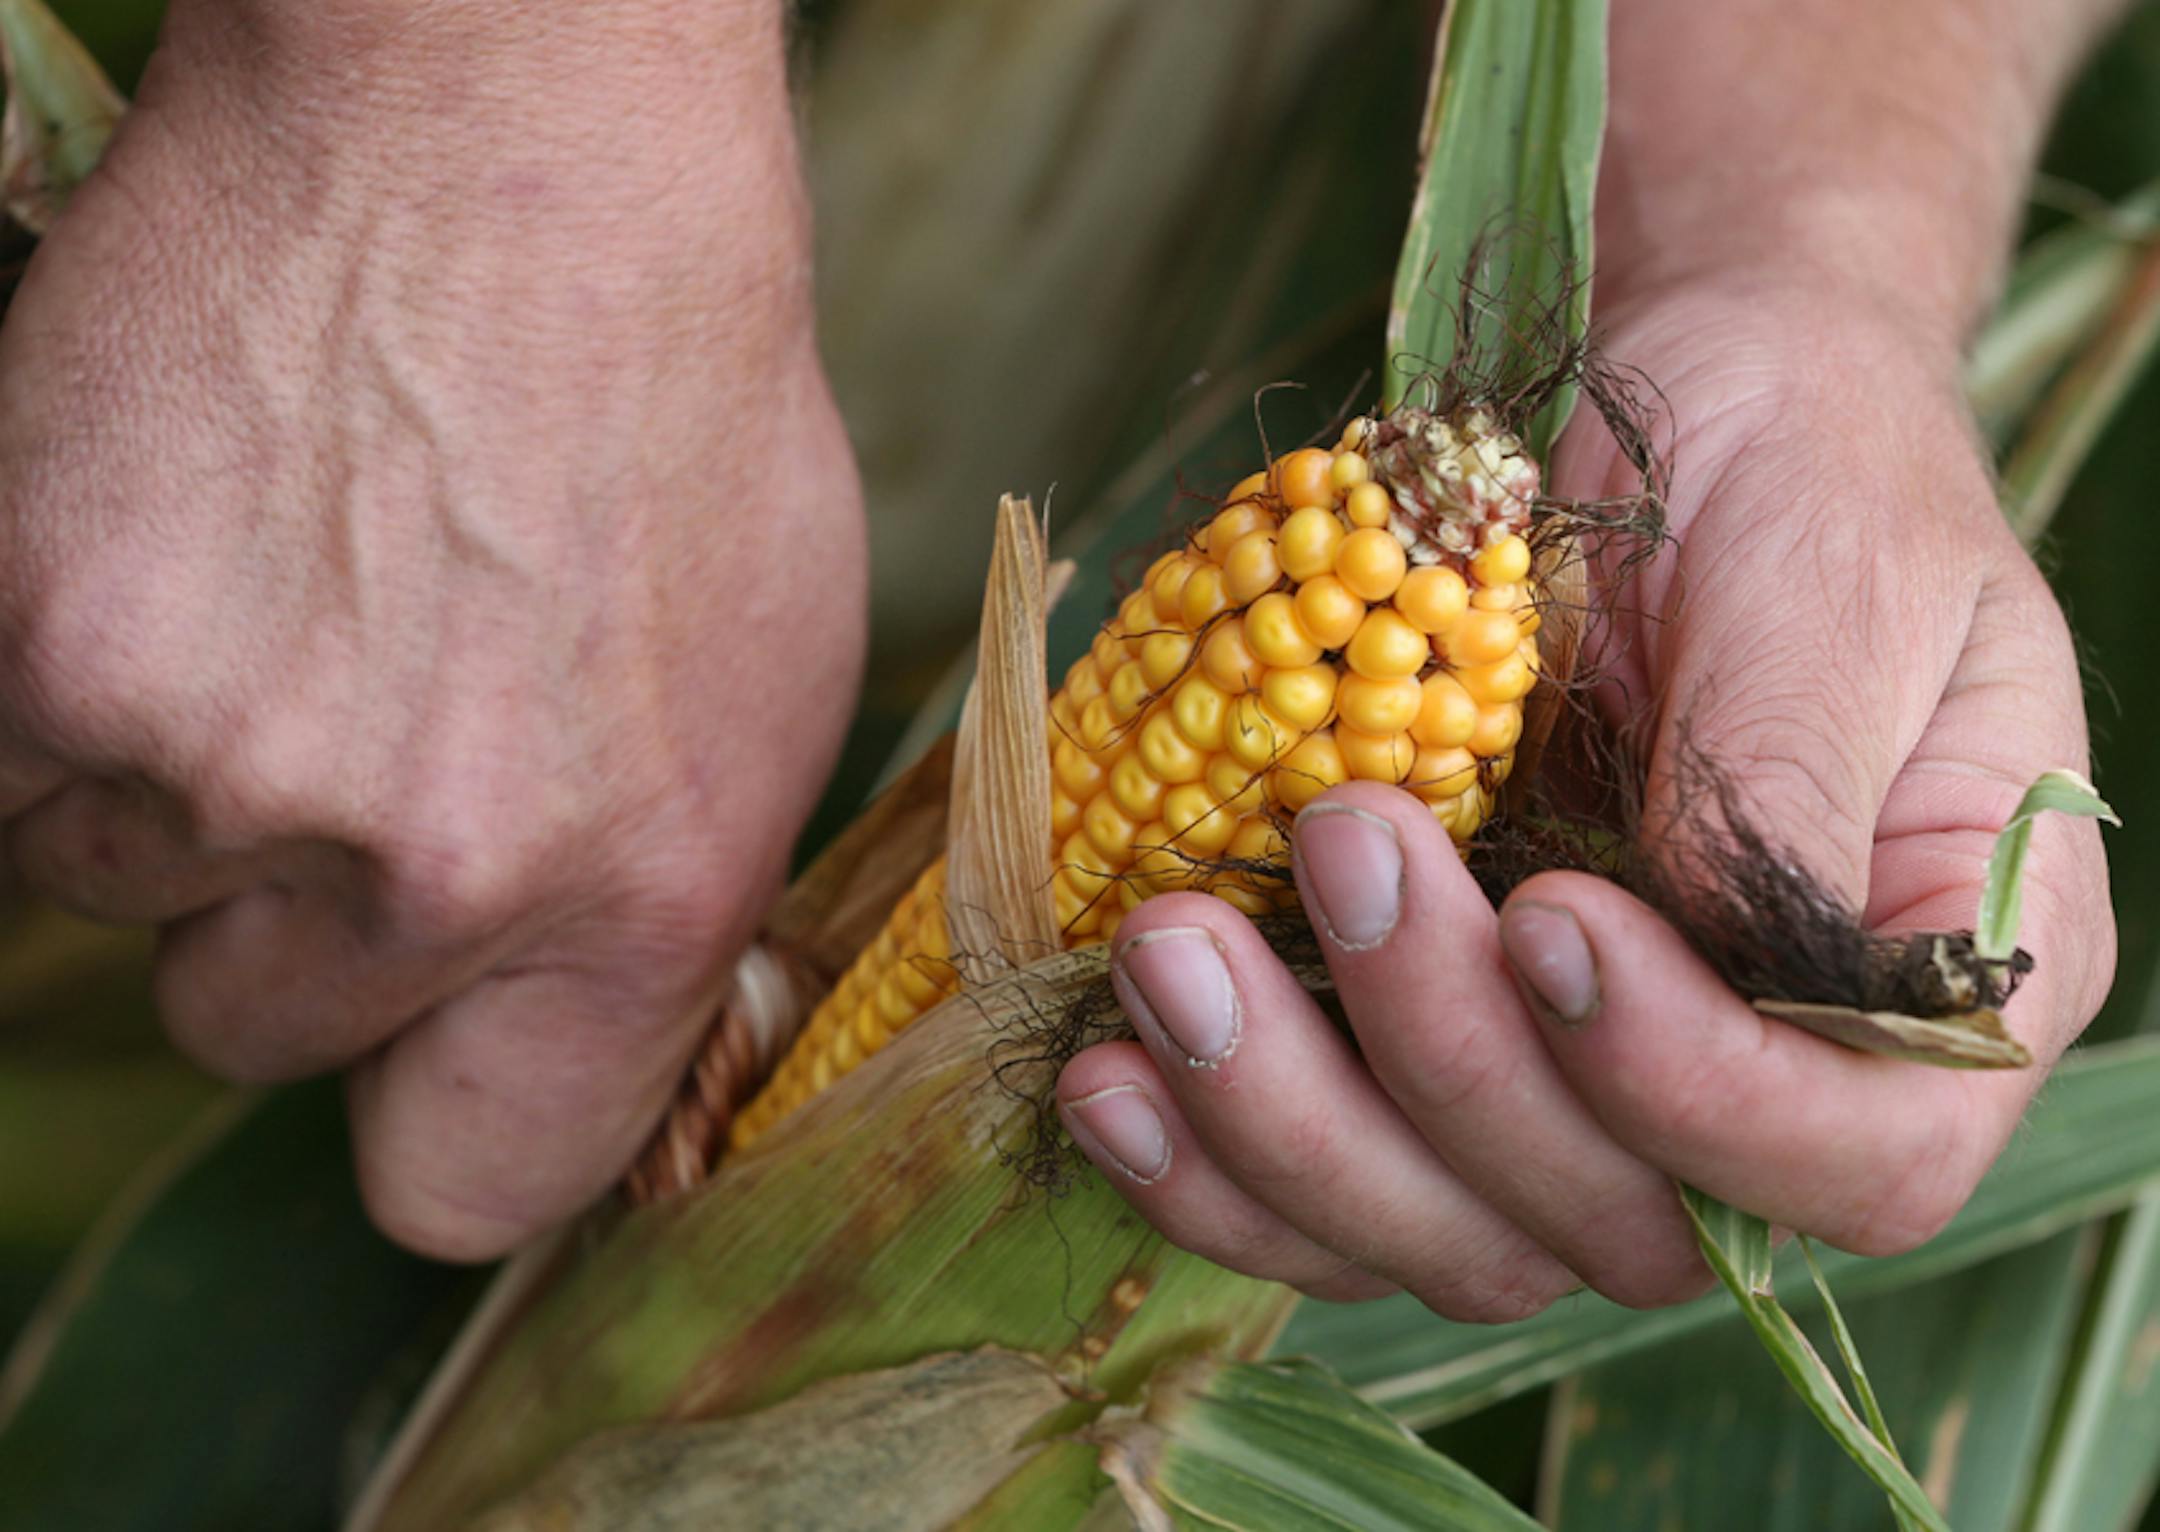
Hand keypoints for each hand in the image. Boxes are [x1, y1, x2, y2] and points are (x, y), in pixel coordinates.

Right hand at [0, 0, 863, 1258]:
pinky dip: (67, 694)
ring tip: (297, 593)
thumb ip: (649, 902)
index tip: (426, 1047)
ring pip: (123, 889)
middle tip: (364, 717)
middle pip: (256, 1030)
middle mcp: (427, 872)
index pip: (463, 1190)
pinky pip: (11, 777)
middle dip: (297, 910)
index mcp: (637, 898)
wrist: (511, 139)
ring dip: (185, 782)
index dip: (429, 1117)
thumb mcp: (764, 687)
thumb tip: (567, 1034)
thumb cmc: (674, 403)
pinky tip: (185, 559)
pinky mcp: (40, 642)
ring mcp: (218, 762)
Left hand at [1052, 276, 2114, 1315]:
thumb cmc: (1791, 466)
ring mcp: (1571, 1090)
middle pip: (1611, 1220)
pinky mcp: (1418, 1062)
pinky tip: (1101, 1070)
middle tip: (1335, 846)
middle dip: (1445, 1069)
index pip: (1854, 1158)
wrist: (1655, 416)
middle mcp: (1757, 1080)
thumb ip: (1788, 777)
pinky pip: (1318, 1188)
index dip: (1694, 1096)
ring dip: (1284, 1127)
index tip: (1552, 920)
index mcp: (1922, 981)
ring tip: (1164, 958)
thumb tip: (1686, 951)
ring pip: (1440, 1232)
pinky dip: (1205, 1157)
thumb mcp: (1831, 582)